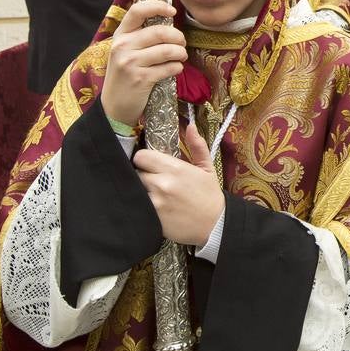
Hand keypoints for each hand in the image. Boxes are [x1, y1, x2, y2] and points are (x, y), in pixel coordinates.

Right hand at [100, 0, 186, 127]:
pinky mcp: (141, 79)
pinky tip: (175, 69)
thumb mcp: (126, 51)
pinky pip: (169, 67)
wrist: (114, 106)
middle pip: (160, 31)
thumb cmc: (126, 74)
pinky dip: (177, 68)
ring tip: (181, 56)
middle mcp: (123, 46)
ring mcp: (130, 63)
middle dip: (178, 36)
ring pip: (168, 50)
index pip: (137, 10)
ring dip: (181, 53)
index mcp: (120, 35)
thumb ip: (141, 35)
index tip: (172, 11)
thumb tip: (168, 18)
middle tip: (182, 43)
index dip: (158, 6)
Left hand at [133, 124, 224, 246]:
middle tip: (152, 181)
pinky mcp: (152, 219)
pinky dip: (142, 206)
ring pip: (134, 191)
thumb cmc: (210, 195)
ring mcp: (155, 203)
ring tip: (153, 195)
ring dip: (140, 191)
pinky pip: (138, 207)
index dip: (144, 160)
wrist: (214, 225)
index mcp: (174, 168)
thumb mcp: (207, 168)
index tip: (150, 165)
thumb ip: (197, 146)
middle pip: (135, 173)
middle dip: (142, 176)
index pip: (141, 156)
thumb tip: (190, 126)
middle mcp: (161, 184)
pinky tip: (153, 207)